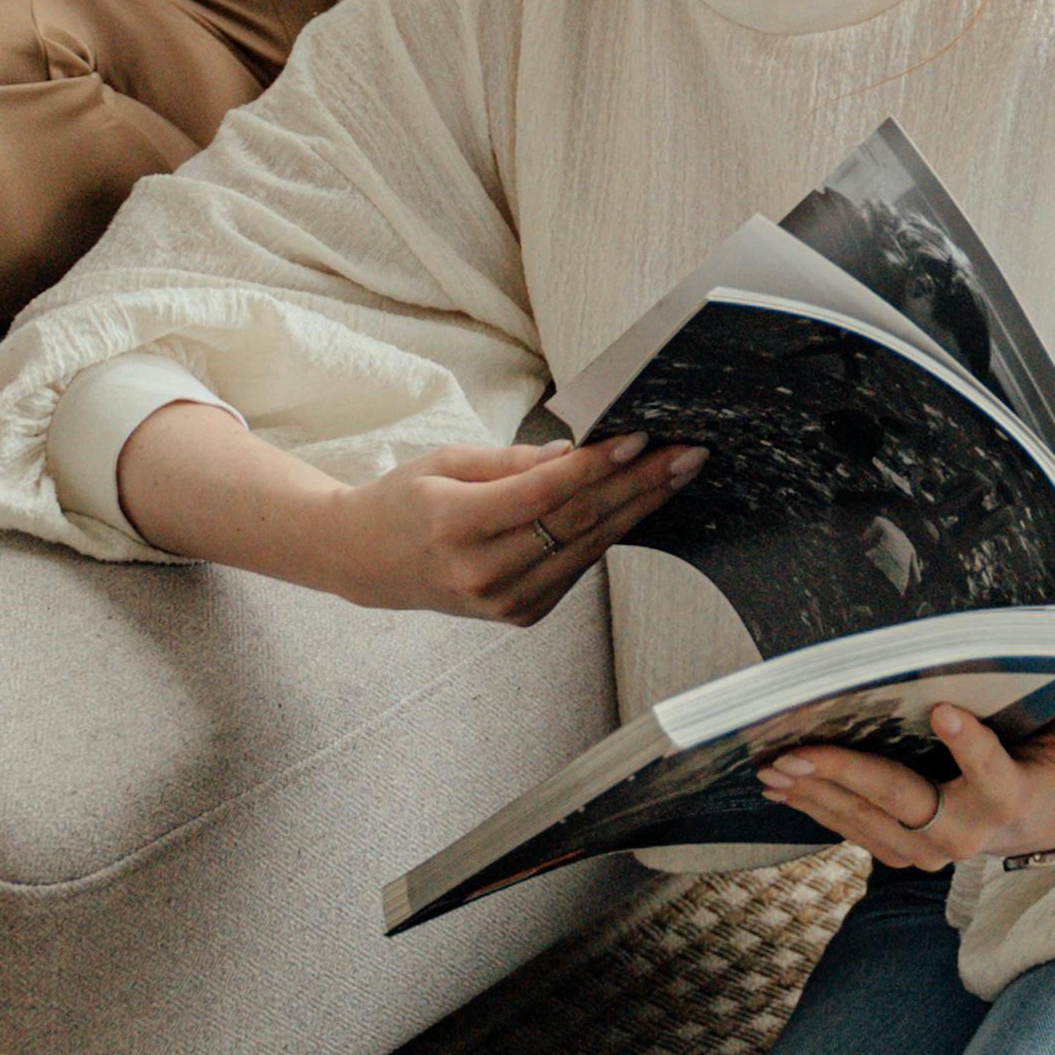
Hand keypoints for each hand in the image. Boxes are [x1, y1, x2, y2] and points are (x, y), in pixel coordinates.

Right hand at [322, 436, 703, 625]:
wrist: (369, 562)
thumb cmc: (406, 500)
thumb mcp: (446, 462)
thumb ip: (510, 460)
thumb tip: (571, 453)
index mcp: (456, 526)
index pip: (543, 494)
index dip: (596, 466)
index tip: (638, 439)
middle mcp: (483, 573)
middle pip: (577, 524)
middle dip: (638, 486)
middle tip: (684, 455)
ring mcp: (504, 602)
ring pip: (586, 549)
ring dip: (637, 510)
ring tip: (676, 475)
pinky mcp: (521, 615)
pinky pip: (575, 569)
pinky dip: (607, 535)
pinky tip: (636, 504)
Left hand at [761, 689, 1054, 872]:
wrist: (1024, 828)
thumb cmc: (1038, 773)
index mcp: (1007, 799)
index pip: (991, 773)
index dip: (969, 744)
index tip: (944, 709)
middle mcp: (962, 833)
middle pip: (901, 800)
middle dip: (846, 773)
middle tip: (798, 752)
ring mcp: (925, 850)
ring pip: (864, 821)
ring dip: (815, 793)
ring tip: (774, 767)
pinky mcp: (897, 852)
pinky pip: (850, 831)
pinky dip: (814, 808)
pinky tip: (780, 785)